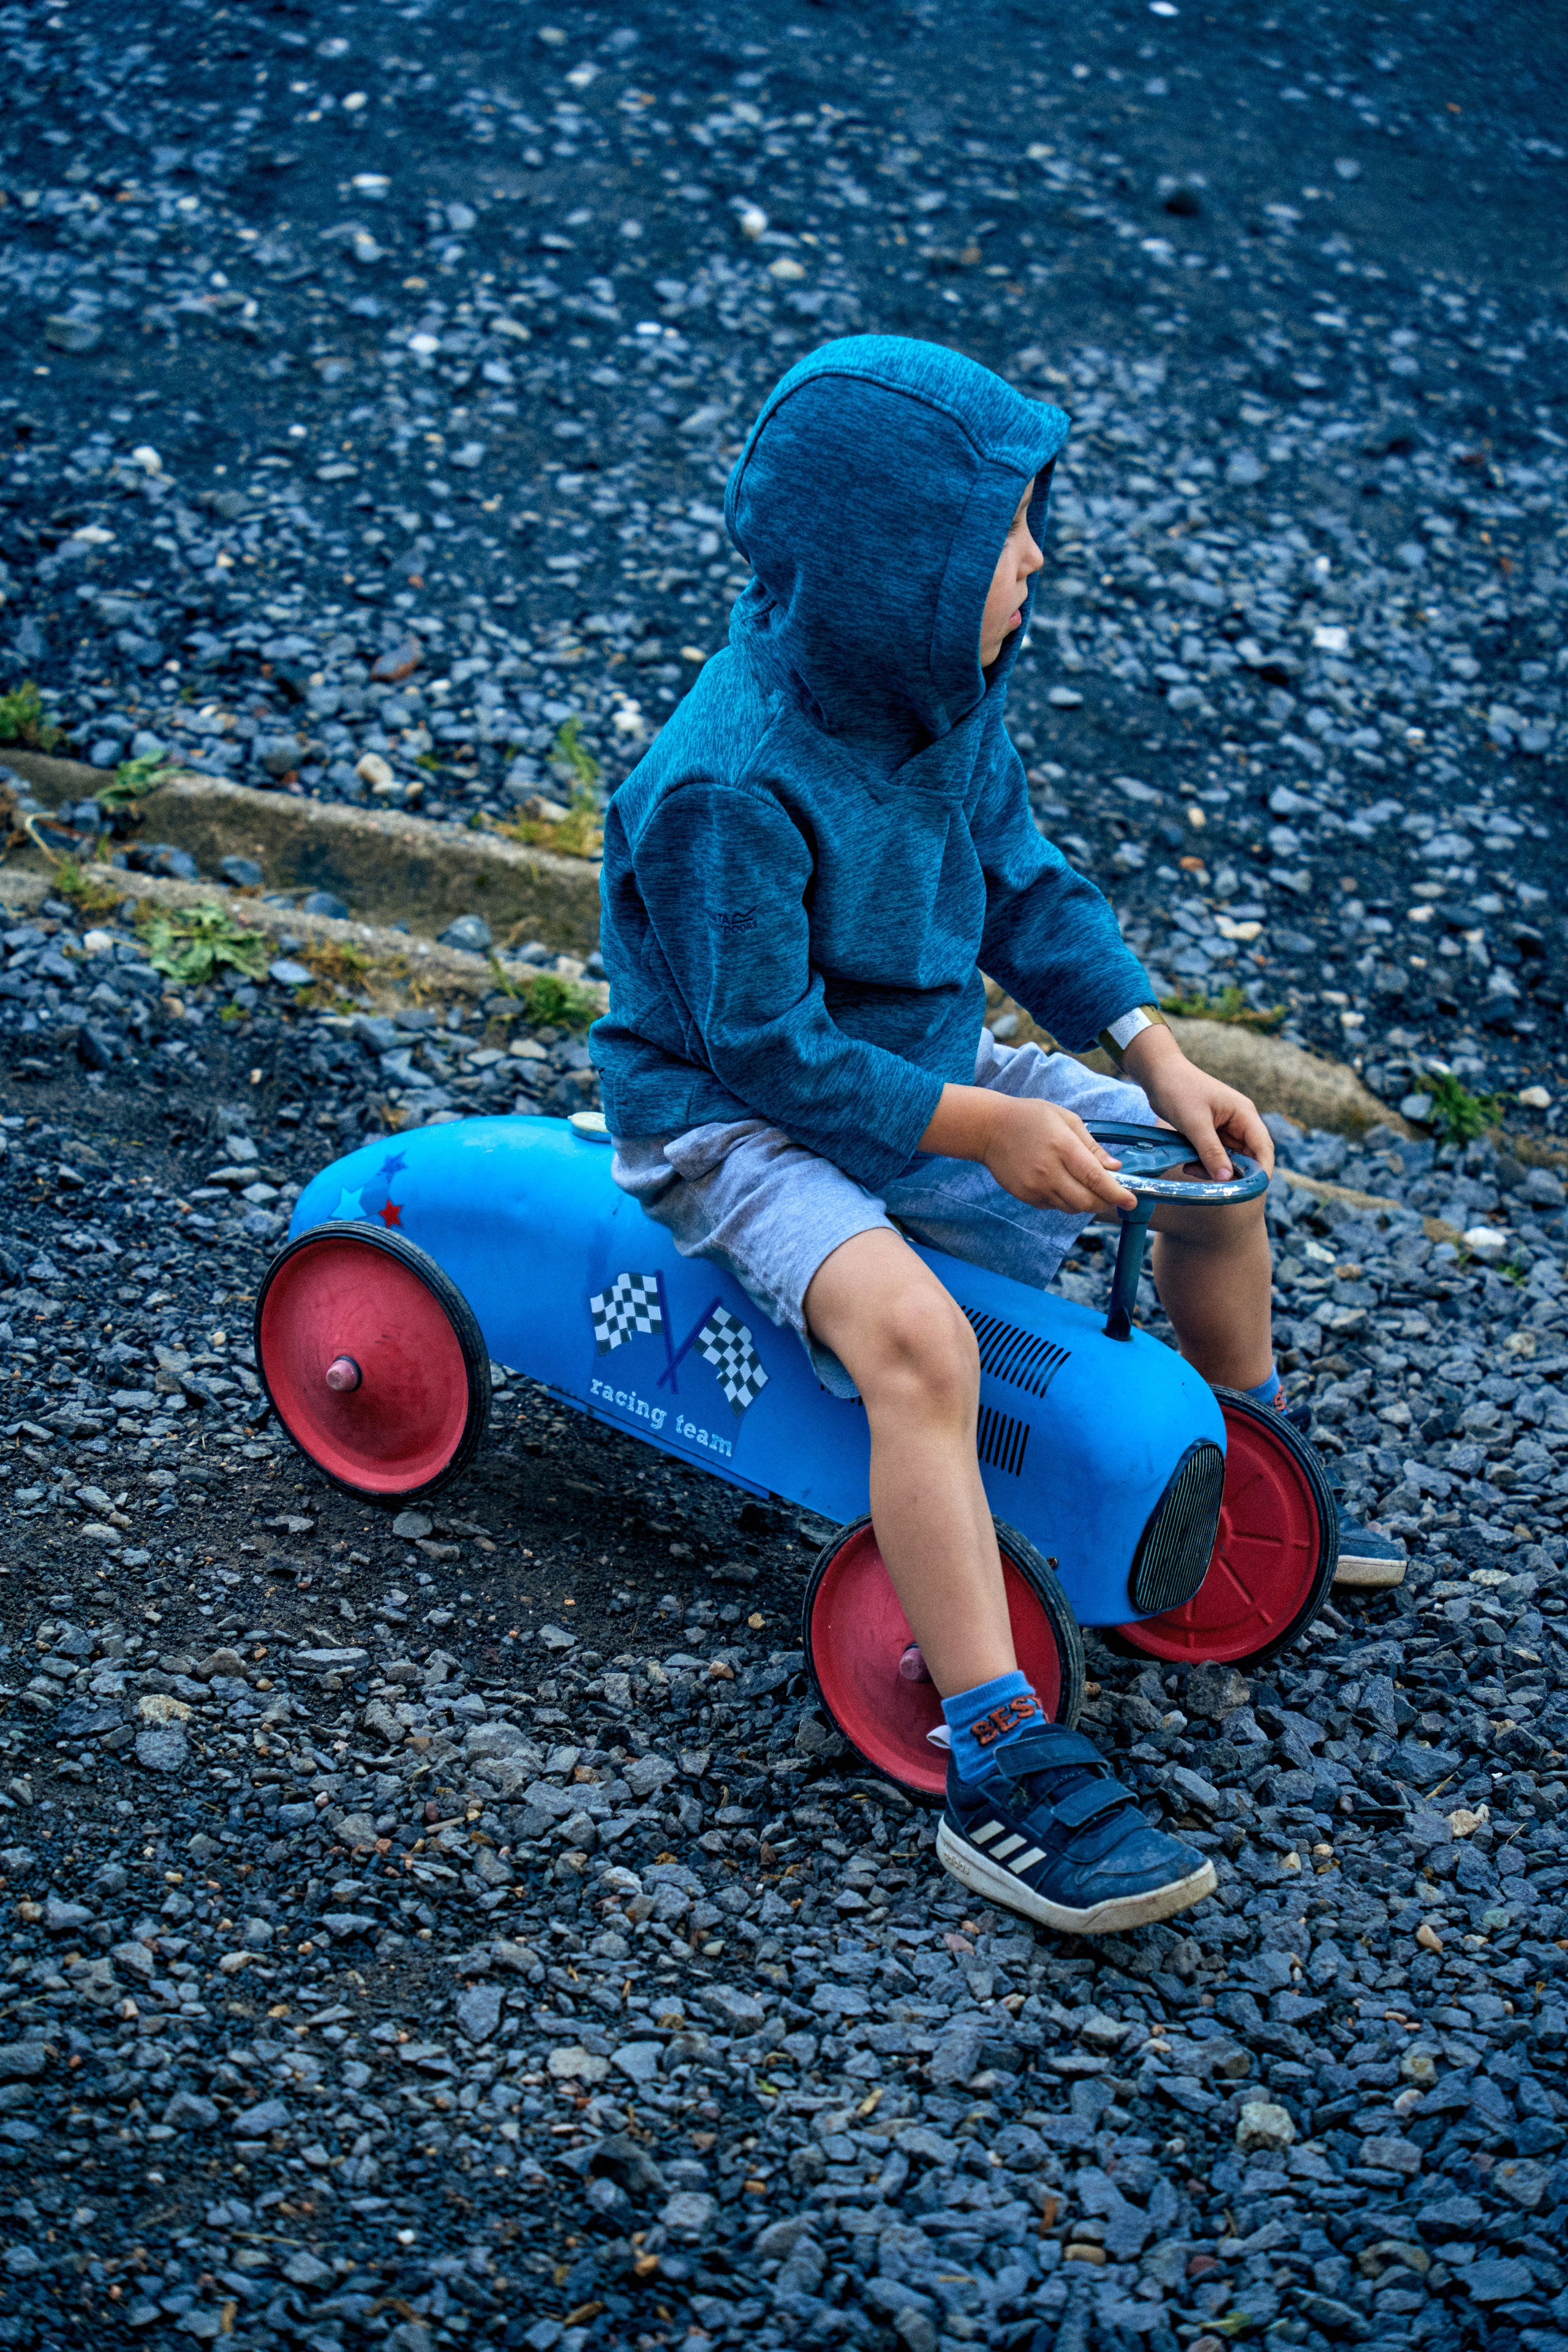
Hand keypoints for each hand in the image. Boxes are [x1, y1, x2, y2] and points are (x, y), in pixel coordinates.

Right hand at [921, 1087, 1136, 1214]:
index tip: (1132, 1201)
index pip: (1096, 1179)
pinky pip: (1054, 1206)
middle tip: (1113, 1195)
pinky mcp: (1025, 1195)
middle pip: (1086, 1201)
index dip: (1117, 1193)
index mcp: (1062, 1147)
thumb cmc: (1030, 1117)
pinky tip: (1060, 1183)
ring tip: (1084, 1185)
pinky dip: (1065, 1200)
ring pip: (1071, 1208)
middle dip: (1105, 1202)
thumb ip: (1092, 1146)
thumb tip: (1115, 1167)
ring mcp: (1035, 1186)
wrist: (988, 1128)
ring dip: (1085, 1202)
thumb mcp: (1066, 1119)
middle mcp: (1049, 1170)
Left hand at [1119, 1026, 1273, 1181]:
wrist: (1158, 1074)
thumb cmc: (1178, 1090)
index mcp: (1244, 1115)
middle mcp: (1240, 1123)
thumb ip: (1211, 1151)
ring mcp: (1225, 1129)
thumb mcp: (1194, 1123)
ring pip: (1229, 1160)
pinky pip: (1214, 1156)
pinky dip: (1204, 1164)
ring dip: (1214, 1170)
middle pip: (1248, 1158)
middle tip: (1211, 1184)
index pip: (1263, 1147)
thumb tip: (1226, 1178)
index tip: (1251, 1191)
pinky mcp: (1211, 1134)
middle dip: (1232, 1174)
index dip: (1262, 1171)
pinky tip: (1187, 1163)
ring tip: (1190, 1168)